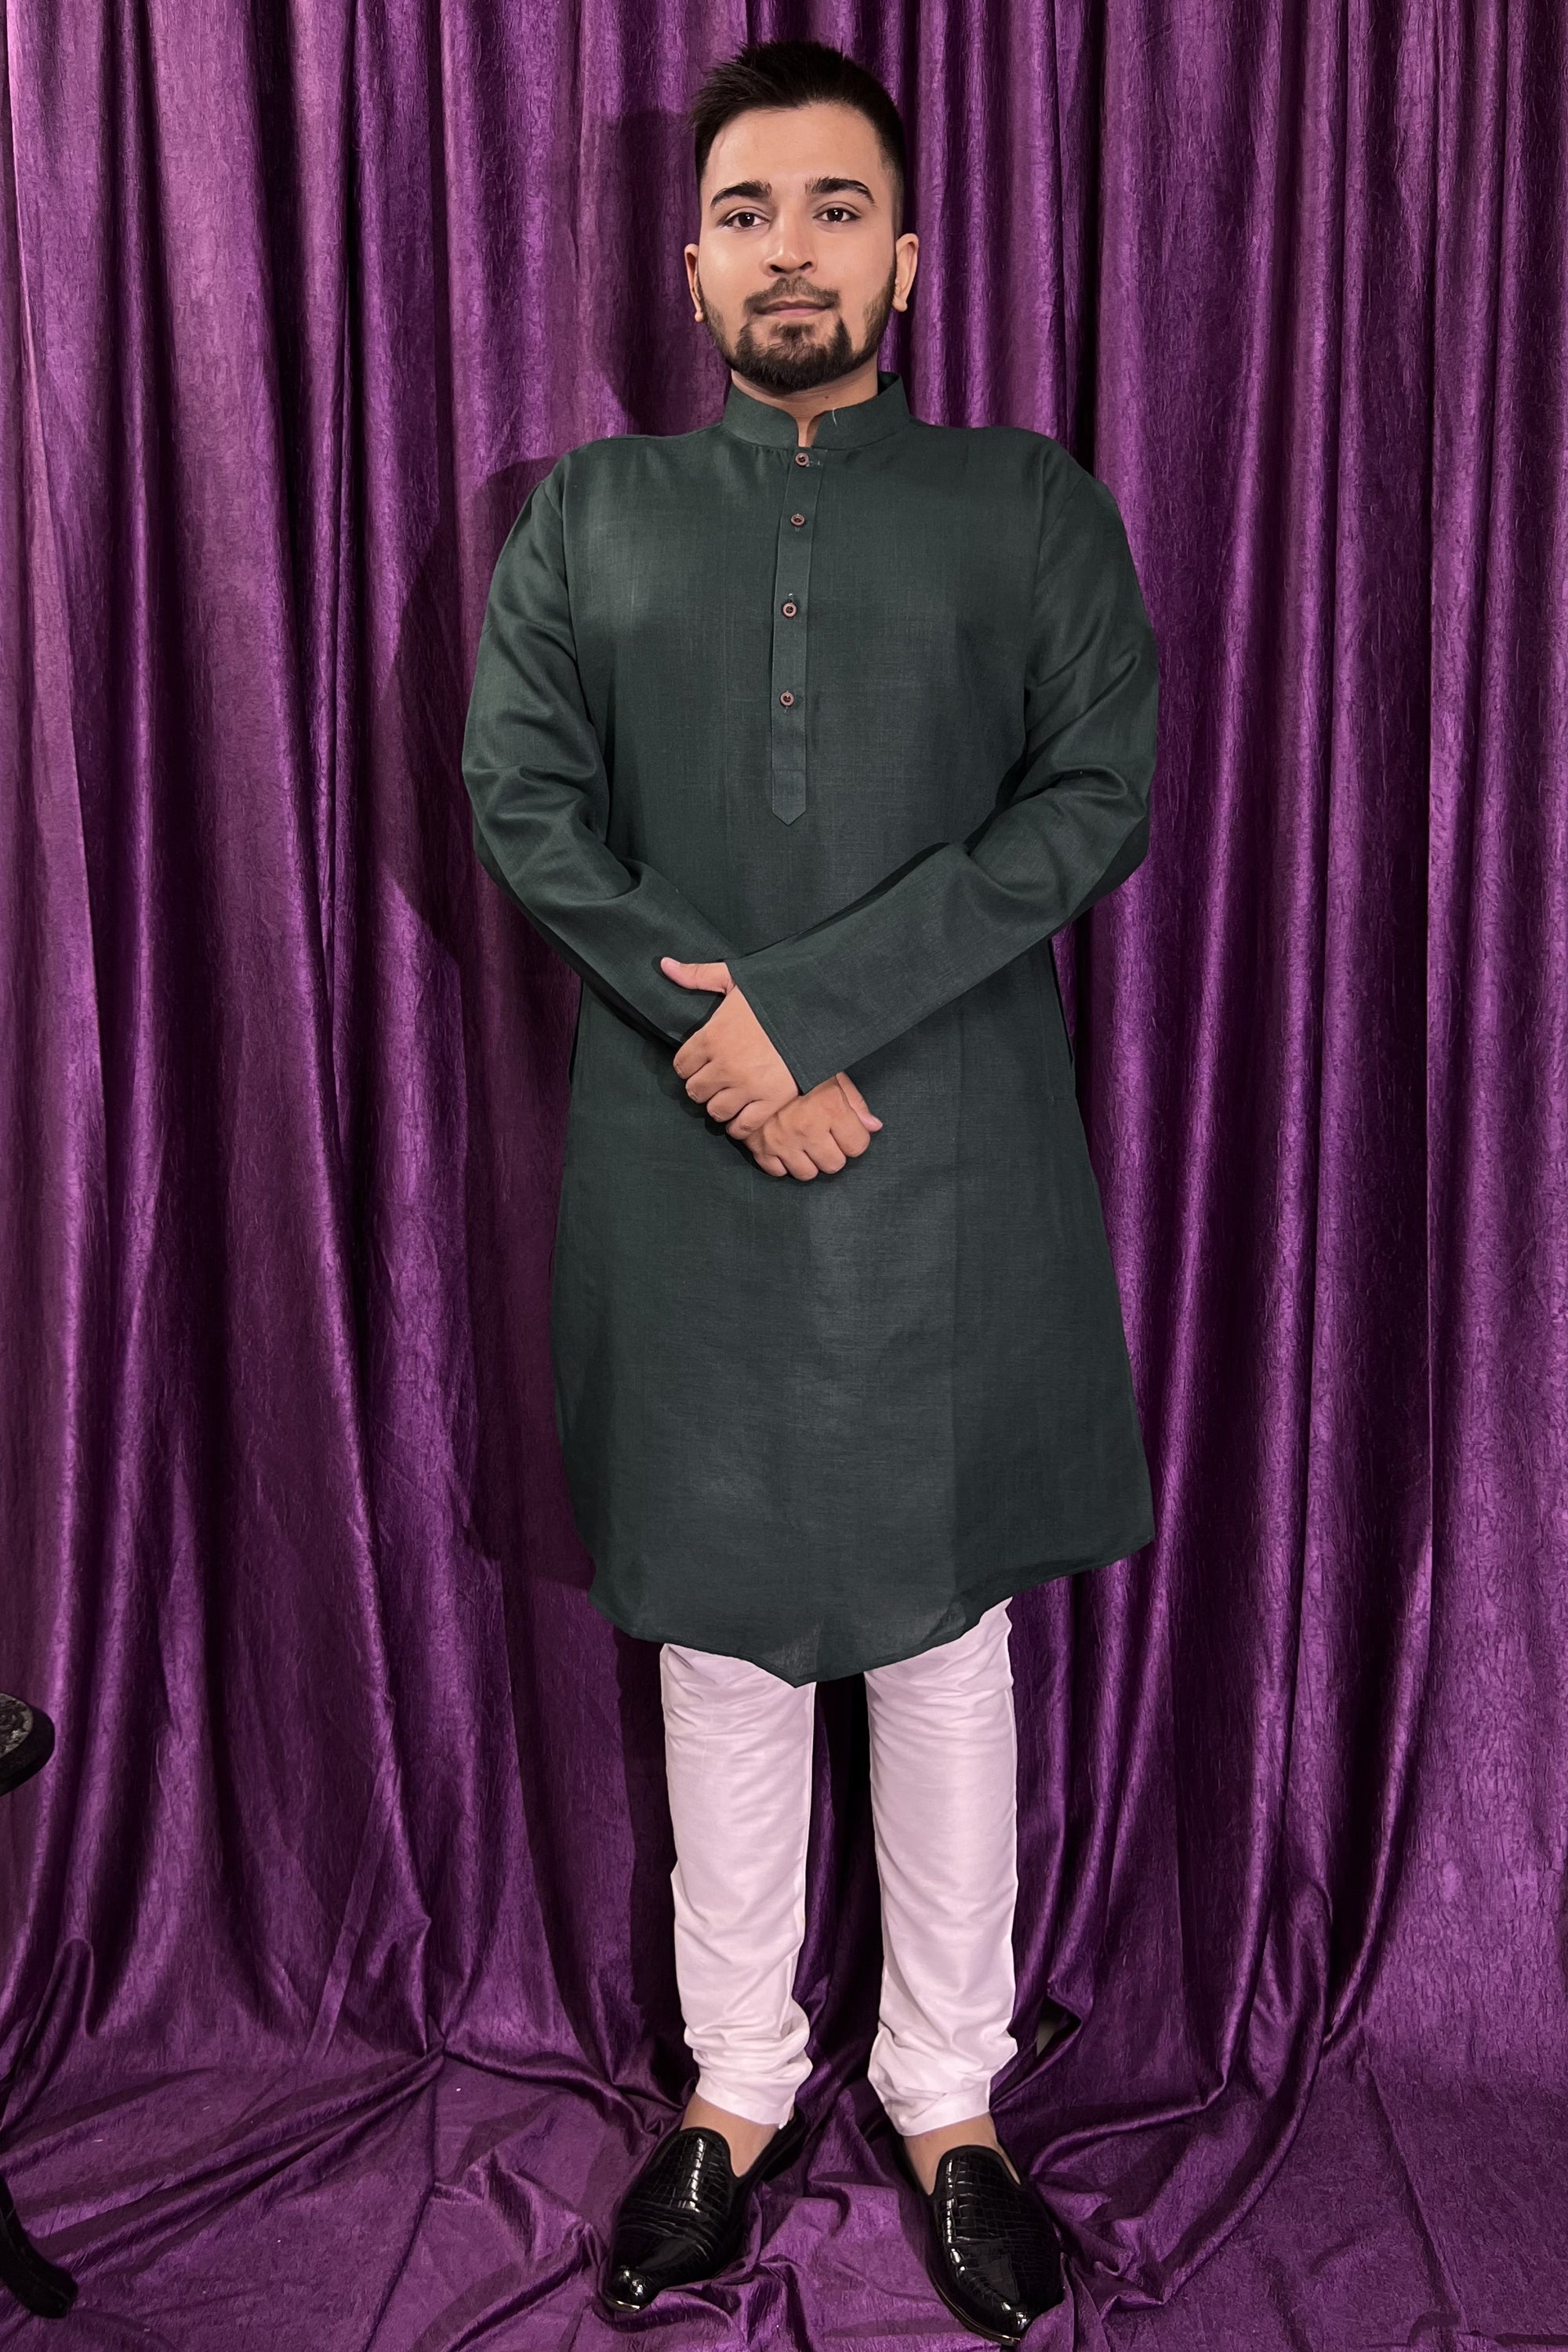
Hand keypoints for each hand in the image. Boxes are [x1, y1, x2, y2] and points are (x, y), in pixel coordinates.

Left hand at [662, 957, 799, 1137]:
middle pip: (695, 1091)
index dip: (688, 1066)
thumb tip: (664, 965)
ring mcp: (747, 1086)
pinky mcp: (770, 1101)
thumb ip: (697, 976)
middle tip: (713, 1082)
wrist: (817, 1010)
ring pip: (716, 1111)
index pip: (681, 1065)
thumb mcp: (734, 979)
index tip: (698, 1064)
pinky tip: (740, 1119)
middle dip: (702, 1087)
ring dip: (719, 1106)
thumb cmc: (775, 993)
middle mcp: (724, 1065)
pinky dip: (738, 1127)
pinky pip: (743, 1126)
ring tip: (727, 1098)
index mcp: (711, 1037)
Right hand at [746, 1071, 883, 1179]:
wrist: (750, 1062)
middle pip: (834, 1164)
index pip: (857, 1145)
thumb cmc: (795, 1067)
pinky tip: (785, 1145)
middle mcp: (806, 1127)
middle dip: (833, 1152)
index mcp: (829, 1106)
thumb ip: (855, 1101)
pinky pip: (778, 1172)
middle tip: (824, 1136)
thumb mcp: (830, 1075)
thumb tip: (874, 1126)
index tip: (846, 1130)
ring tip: (804, 1142)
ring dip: (809, 1161)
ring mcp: (781, 1140)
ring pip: (807, 1173)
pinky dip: (783, 1162)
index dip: (854, 1138)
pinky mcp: (759, 1147)